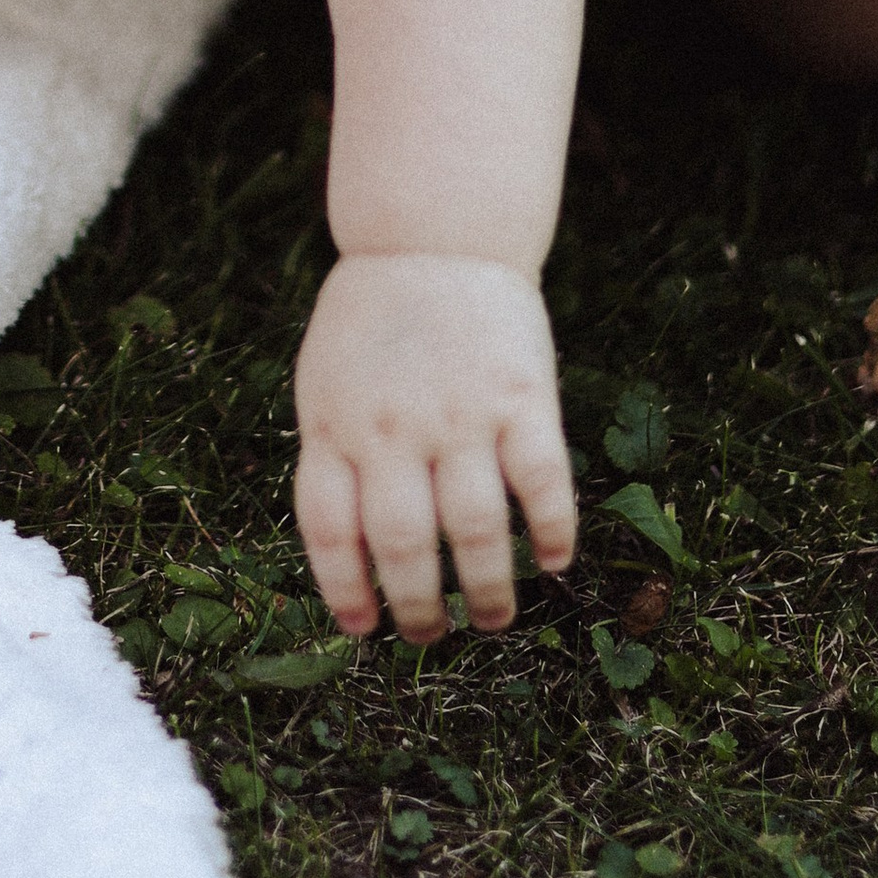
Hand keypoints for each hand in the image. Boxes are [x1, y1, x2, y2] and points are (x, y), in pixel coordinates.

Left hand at [292, 254, 576, 642]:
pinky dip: (552, 530)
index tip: (362, 631)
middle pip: (401, 543)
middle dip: (417, 608)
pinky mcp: (521, 396)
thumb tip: (350, 554)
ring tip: (492, 619)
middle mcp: (392, 427)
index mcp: (334, 425)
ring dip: (487, 590)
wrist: (432, 237)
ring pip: (474, 528)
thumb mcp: (324, 383)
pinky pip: (541, 481)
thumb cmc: (373, 322)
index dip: (344, 590)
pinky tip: (554, 561)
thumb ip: (334, 453)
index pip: (330, 530)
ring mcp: (459, 413)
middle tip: (430, 639)